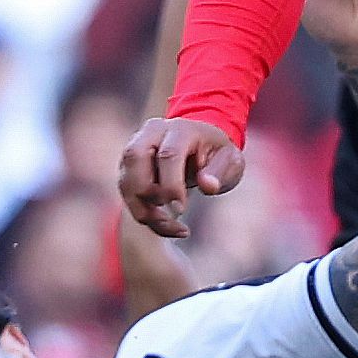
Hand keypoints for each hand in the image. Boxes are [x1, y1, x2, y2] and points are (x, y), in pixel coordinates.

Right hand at [119, 116, 244, 236]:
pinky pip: (129, 195)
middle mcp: (151, 135)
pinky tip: (168, 227)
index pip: (168, 154)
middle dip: (148, 194)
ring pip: (126, 181)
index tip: (181, 210)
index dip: (171, 184)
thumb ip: (220, 171)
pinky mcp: (129, 170)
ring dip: (144, 210)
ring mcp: (135, 151)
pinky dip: (144, 215)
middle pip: (134, 159)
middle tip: (174, 215)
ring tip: (173, 228)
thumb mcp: (230, 160)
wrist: (202, 146)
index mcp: (179, 129)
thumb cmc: (217, 154)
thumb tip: (208, 185)